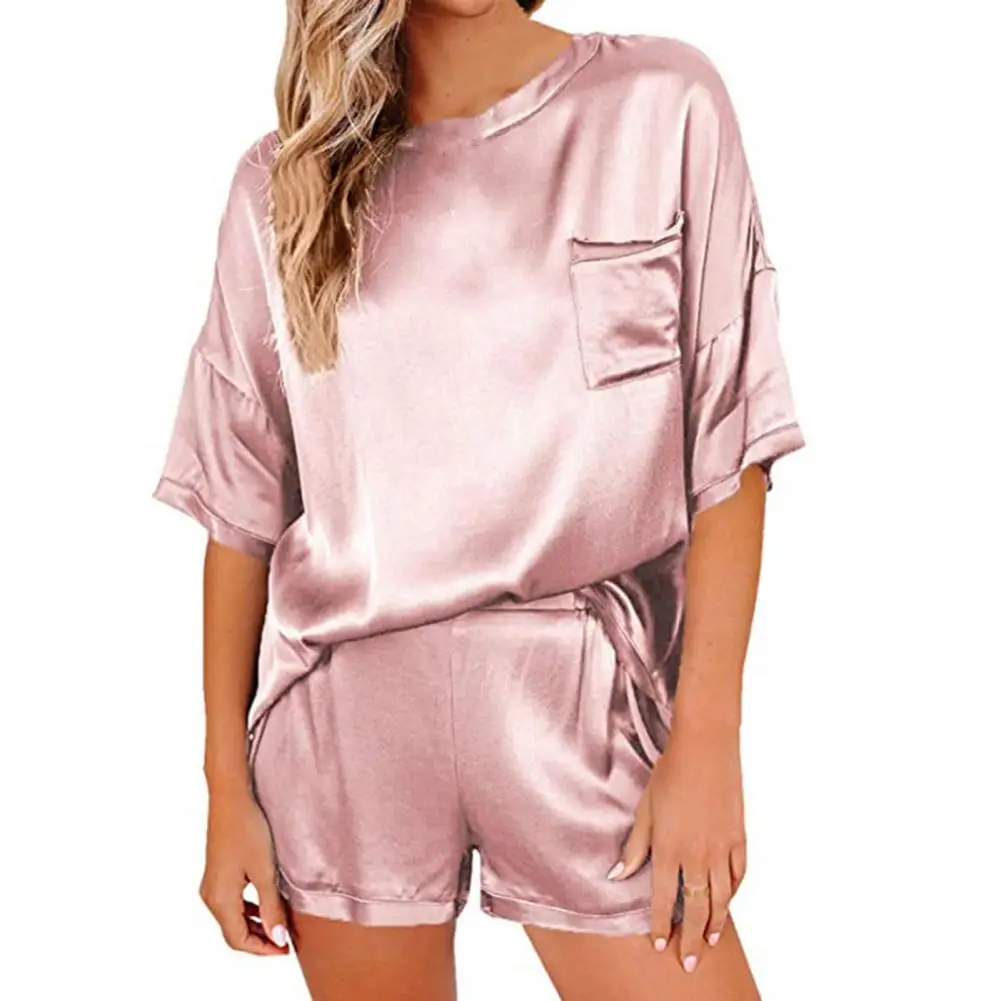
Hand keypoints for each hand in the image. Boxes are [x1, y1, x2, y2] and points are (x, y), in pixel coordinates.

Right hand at [199, 787, 290, 955]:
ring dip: (255, 924)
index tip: (286, 949)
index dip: (263, 949)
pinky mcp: (217, 872)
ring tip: (280, 924)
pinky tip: (266, 902)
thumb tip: (278, 938)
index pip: (238, 940)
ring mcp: (212, 884)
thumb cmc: (248, 828)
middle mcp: (211, 896)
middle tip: (286, 940)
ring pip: (232, 918)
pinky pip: (231, 902)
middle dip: (260, 939)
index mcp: (220, 899)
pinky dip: (249, 909)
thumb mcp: (265, 870)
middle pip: (233, 932)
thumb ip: (271, 906)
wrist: (231, 796)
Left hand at [608, 721, 746, 971]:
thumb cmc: (669, 773)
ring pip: (721, 897)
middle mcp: (697, 854)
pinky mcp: (739, 837)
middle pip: (695, 907)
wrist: (705, 748)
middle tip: (688, 962)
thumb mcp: (645, 808)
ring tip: (708, 941)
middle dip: (690, 938)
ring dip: (714, 922)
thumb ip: (634, 847)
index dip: (661, 924)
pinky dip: (733, 894)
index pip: (664, 898)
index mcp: (670, 848)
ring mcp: (722, 848)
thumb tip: (617, 876)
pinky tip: (728, 903)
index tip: (660, 945)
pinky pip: (739, 875)